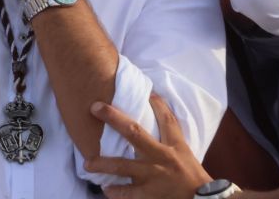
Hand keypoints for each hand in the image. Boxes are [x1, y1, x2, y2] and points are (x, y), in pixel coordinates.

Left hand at [88, 92, 212, 196]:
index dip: (156, 104)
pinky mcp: (149, 195)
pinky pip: (127, 193)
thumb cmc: (190, 175)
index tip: (144, 91)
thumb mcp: (183, 151)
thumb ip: (169, 132)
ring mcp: (153, 176)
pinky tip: (106, 189)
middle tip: (95, 108)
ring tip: (88, 164)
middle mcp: (160, 157)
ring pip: (123, 166)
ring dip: (103, 164)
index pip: (166, 120)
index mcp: (173, 146)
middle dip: (114, 118)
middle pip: (135, 132)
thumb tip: (154, 107)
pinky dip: (115, 191)